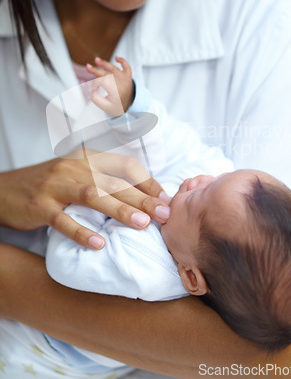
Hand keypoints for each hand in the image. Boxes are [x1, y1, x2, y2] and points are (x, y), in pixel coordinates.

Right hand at [0, 152, 170, 249]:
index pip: (125, 165)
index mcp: (87, 158)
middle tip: (164, 214)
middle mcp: (73, 167)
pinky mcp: (40, 206)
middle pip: (113, 181)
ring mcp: (55, 186)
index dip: (147, 181)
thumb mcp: (77, 173)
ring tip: (141, 224)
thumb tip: (142, 196)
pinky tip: (99, 244)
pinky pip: (63, 220)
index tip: (164, 199)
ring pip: (93, 196)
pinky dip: (82, 232)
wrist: (6, 190)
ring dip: (119, 209)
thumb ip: (105, 179)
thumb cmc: (50, 185)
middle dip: (142, 198)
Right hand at [86, 56, 133, 114]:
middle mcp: (121, 84)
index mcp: (115, 92)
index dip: (95, 83)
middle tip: (87, 67)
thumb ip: (96, 98)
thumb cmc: (115, 105)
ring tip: (96, 60)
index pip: (103, 82)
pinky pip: (127, 67)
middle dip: (96, 70)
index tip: (93, 88)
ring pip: (114, 69)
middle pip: (107, 74)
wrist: (128, 105)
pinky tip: (117, 58)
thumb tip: (92, 87)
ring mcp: (125, 79)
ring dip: (105, 63)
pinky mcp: (128, 76)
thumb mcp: (105, 106)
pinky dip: (123, 61)